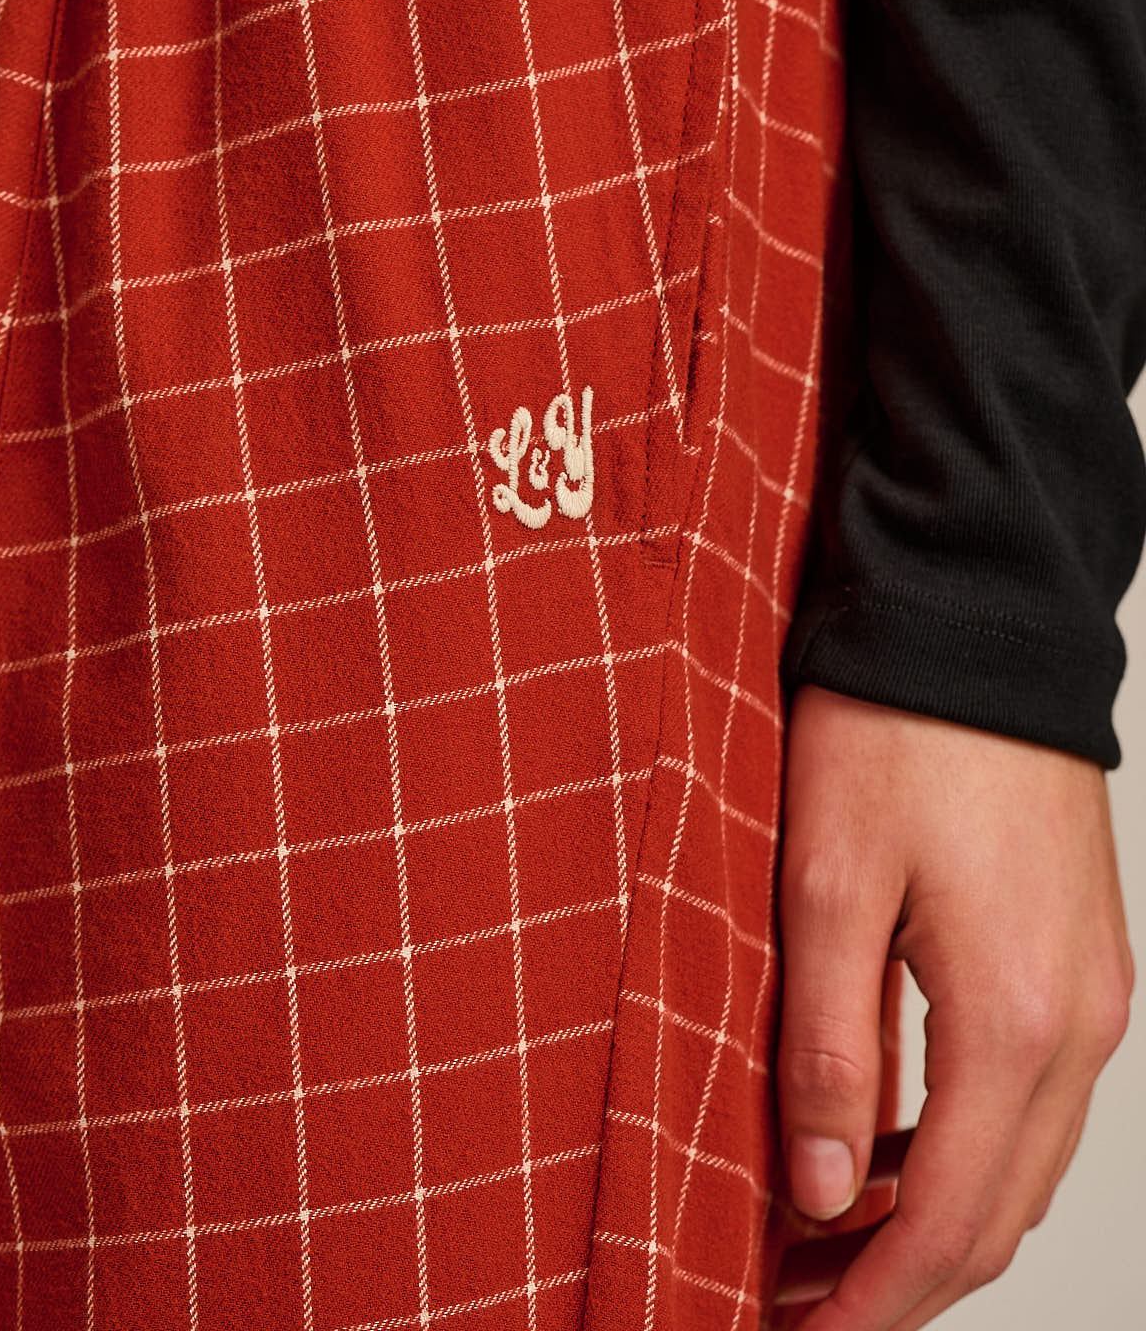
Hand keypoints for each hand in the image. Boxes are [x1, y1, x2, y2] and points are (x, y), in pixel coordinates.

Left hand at [770, 682, 1134, 1330]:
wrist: (978, 625)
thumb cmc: (895, 733)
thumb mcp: (825, 884)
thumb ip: (829, 1049)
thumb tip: (824, 1195)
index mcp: (1012, 1019)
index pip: (950, 1222)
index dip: (874, 1307)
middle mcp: (1076, 1023)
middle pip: (999, 1213)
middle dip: (901, 1280)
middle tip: (796, 1304)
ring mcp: (1091, 991)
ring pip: (1022, 1161)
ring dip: (933, 1216)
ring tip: (824, 1235)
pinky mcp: (1080, 955)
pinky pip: (1034, 1096)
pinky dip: (967, 1146)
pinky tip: (891, 1141)